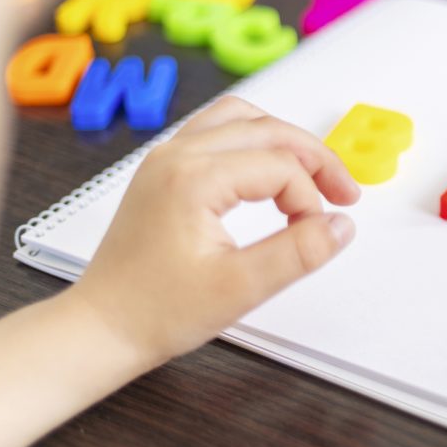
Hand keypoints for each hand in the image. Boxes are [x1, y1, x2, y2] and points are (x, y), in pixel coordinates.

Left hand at [71, 96, 360, 367]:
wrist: (102, 327)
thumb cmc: (157, 312)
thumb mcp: (240, 288)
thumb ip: (298, 252)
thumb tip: (340, 225)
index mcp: (193, 178)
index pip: (279, 167)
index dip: (311, 198)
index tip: (318, 235)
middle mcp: (177, 155)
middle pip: (267, 129)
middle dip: (314, 158)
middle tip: (345, 193)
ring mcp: (166, 157)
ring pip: (242, 119)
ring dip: (284, 142)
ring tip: (311, 176)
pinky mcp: (163, 169)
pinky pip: (217, 130)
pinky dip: (254, 141)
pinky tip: (269, 172)